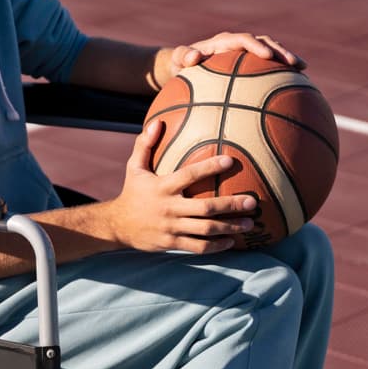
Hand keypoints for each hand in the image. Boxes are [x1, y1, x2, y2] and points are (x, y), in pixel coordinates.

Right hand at [105, 120, 257, 253]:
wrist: (116, 226)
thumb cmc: (132, 193)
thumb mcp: (134, 168)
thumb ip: (145, 144)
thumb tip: (157, 122)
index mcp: (162, 187)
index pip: (189, 175)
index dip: (209, 167)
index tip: (230, 161)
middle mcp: (168, 208)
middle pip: (205, 207)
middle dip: (230, 205)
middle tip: (252, 202)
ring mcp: (170, 228)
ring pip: (205, 229)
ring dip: (229, 227)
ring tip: (249, 224)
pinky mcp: (170, 243)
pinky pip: (197, 247)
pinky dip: (216, 246)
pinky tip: (231, 242)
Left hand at [156, 32, 304, 88]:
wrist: (185, 66)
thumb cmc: (181, 65)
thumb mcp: (179, 59)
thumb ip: (183, 56)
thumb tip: (192, 57)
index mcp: (224, 42)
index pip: (244, 40)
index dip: (257, 46)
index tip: (267, 55)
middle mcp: (239, 45)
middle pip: (266, 43)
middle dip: (282, 53)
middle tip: (296, 64)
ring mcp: (246, 55)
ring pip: (272, 53)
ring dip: (287, 61)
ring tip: (303, 73)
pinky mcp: (250, 66)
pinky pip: (268, 68)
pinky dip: (280, 75)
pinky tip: (294, 88)